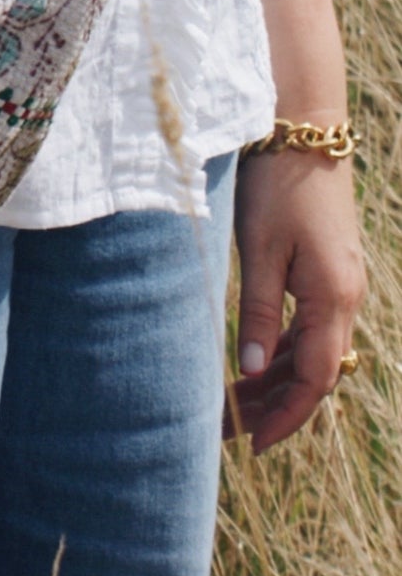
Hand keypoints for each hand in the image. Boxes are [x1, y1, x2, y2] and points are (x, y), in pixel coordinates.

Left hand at [227, 148, 365, 453]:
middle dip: (276, 406)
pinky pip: (313, 328)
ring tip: (235, 403)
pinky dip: (286, 352)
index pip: (315, 380)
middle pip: (316, 372)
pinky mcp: (330, 271)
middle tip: (229, 429)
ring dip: (278, 380)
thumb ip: (259, 313)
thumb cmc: (277, 187)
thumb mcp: (260, 250)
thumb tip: (252, 372)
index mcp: (334, 299)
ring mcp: (342, 284)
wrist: (303, 131)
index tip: (252, 444)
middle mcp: (346, 298)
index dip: (285, 417)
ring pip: (314, 352)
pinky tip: (256, 362)